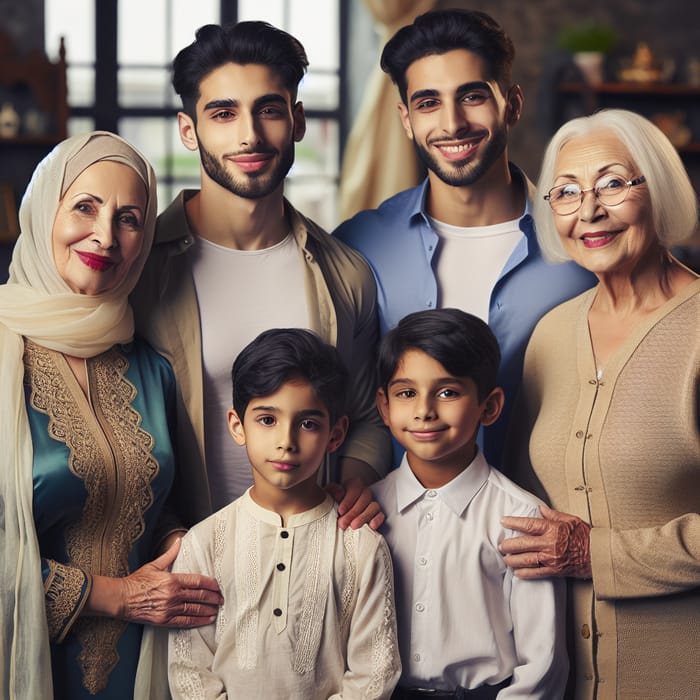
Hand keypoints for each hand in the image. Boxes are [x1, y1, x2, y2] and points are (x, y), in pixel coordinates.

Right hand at [103, 538, 222, 626]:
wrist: (121, 599)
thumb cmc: (136, 582)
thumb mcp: (154, 565)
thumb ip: (170, 554)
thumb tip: (179, 541)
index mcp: (172, 580)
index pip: (198, 581)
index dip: (211, 584)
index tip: (218, 586)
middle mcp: (173, 595)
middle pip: (199, 596)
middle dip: (213, 598)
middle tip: (222, 599)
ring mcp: (169, 609)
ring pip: (194, 610)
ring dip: (208, 610)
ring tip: (217, 610)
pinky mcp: (164, 620)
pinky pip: (185, 621)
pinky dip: (197, 621)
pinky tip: (206, 620)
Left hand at [326, 477, 383, 530]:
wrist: (334, 513)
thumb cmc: (332, 502)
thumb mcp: (329, 494)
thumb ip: (333, 491)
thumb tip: (339, 493)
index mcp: (354, 484)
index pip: (356, 488)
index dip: (348, 500)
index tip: (340, 511)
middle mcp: (364, 492)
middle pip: (365, 498)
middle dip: (353, 512)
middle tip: (343, 523)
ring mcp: (372, 503)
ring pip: (374, 506)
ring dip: (363, 517)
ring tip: (353, 526)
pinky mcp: (376, 515)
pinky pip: (380, 515)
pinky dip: (377, 520)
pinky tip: (371, 526)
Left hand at [499, 505, 591, 579]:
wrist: (600, 555)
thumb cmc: (586, 536)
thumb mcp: (570, 519)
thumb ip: (553, 514)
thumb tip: (540, 508)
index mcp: (553, 529)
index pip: (528, 524)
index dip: (513, 522)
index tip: (503, 521)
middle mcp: (550, 544)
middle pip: (523, 543)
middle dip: (509, 545)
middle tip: (501, 545)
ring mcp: (551, 558)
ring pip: (527, 559)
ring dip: (513, 560)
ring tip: (505, 559)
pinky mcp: (555, 570)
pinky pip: (537, 573)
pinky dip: (525, 573)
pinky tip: (517, 573)